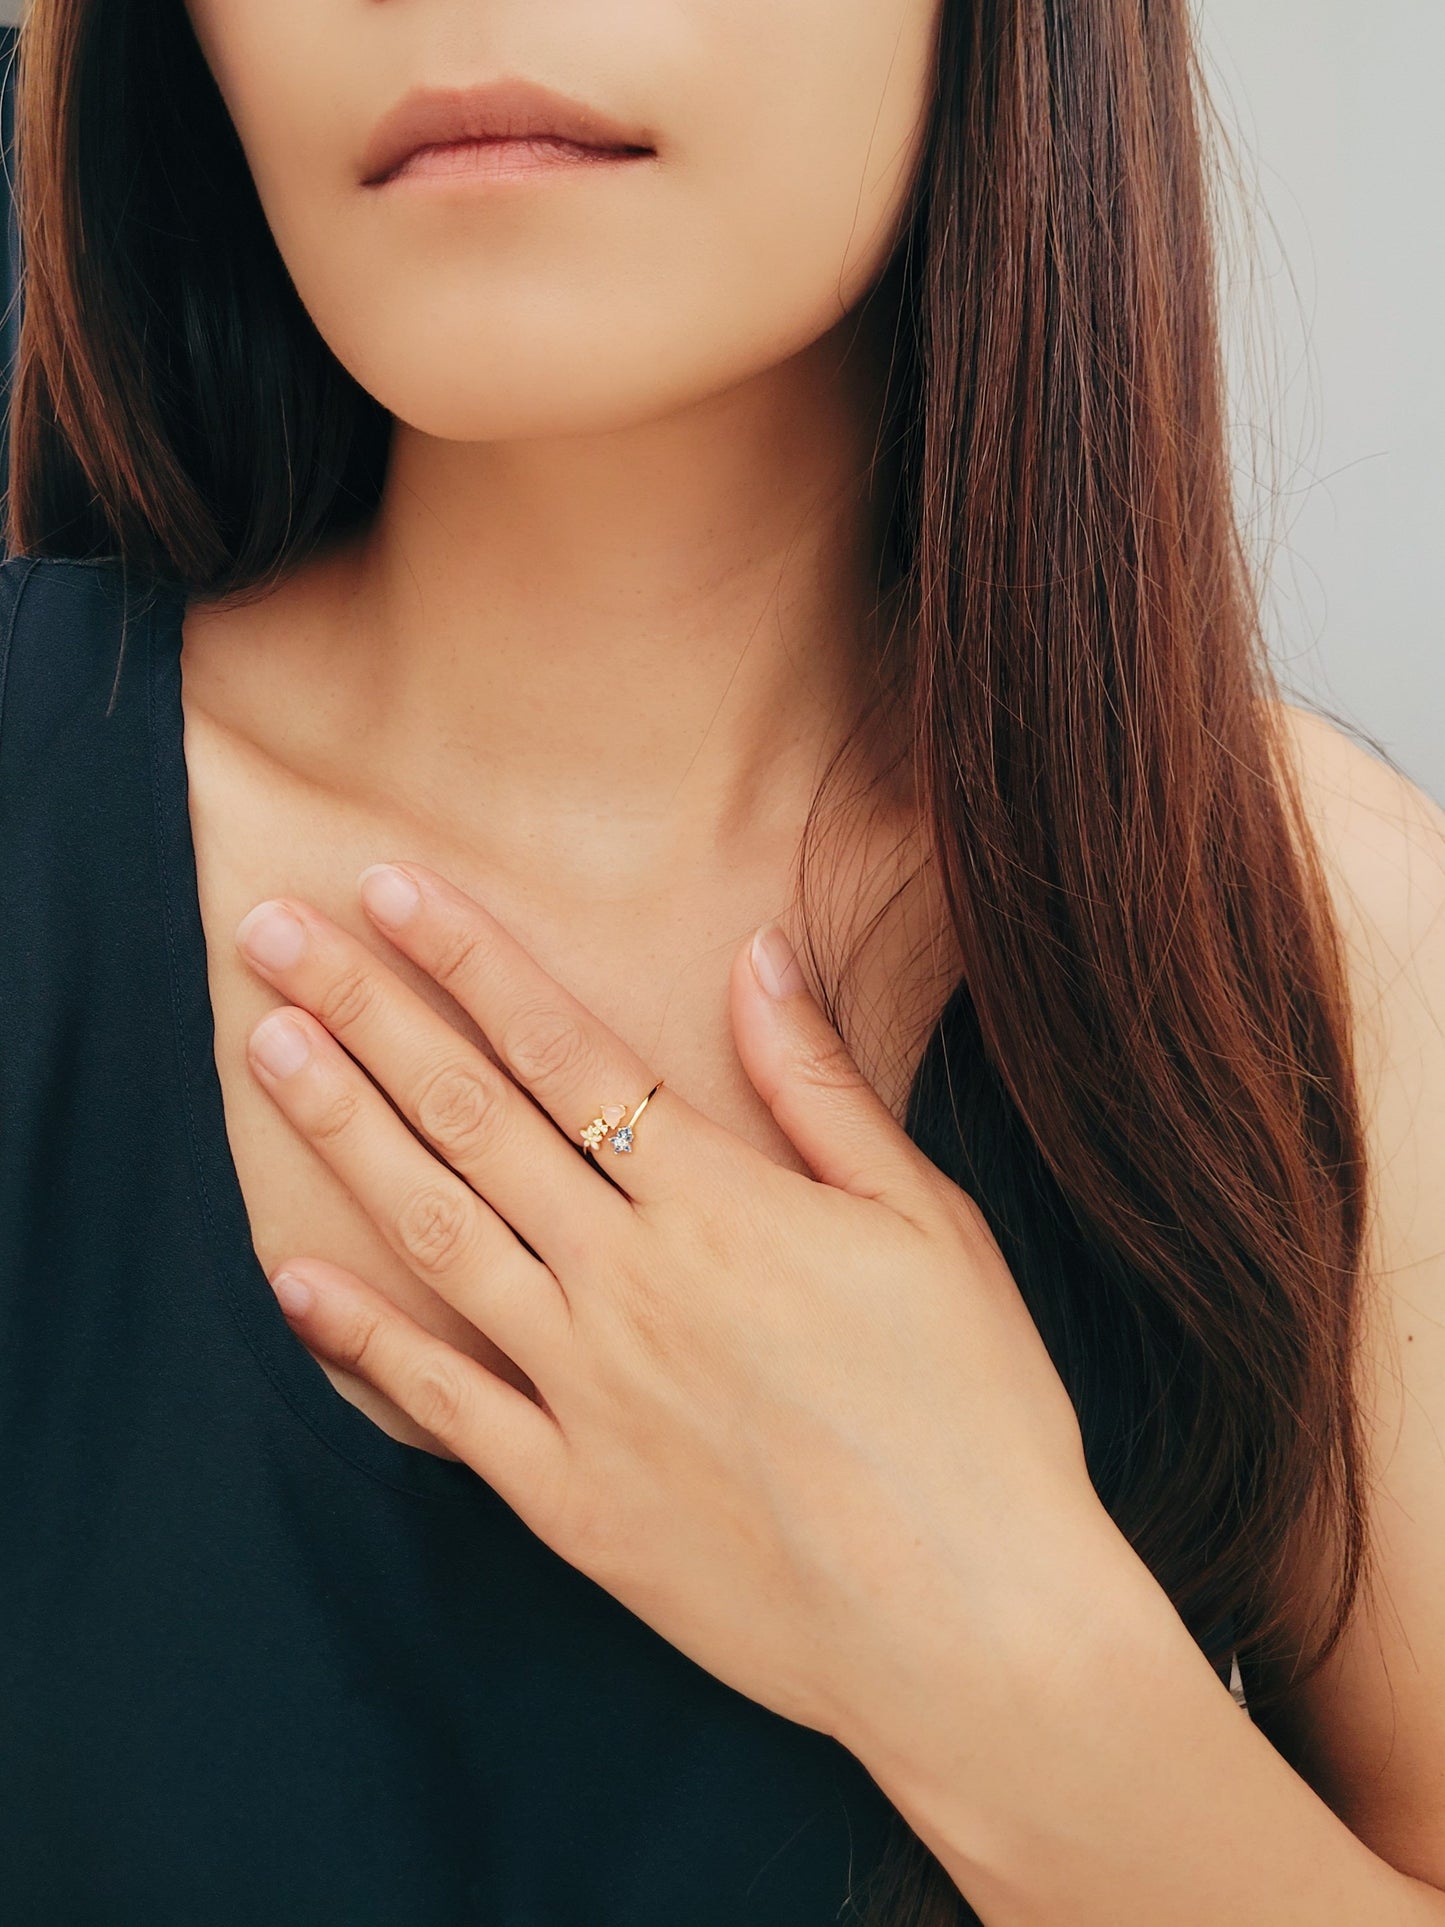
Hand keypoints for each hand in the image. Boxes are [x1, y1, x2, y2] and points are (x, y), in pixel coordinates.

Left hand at [233, 861, 1127, 1755]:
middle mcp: (631, 1283)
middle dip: (366, 1014)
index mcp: (721, 1205)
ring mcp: (587, 1394)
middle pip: (473, 1119)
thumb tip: (759, 956)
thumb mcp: (927, 1223)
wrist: (973, 1626)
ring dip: (344, 1134)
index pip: (564, 1048)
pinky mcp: (570, 1500)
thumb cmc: (974, 1413)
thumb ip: (822, 1088)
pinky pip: (443, 1406)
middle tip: (273, 935)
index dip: (468, 960)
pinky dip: (362, 1340)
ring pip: (437, 1234)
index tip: (388, 887)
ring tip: (266, 1051)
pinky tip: (294, 1278)